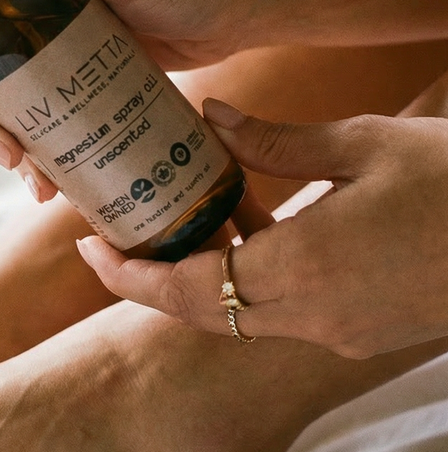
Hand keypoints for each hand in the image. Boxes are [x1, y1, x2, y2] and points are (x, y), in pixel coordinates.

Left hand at [77, 98, 447, 358]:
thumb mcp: (364, 145)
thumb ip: (277, 143)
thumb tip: (211, 119)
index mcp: (302, 271)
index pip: (185, 291)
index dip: (128, 275)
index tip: (87, 248)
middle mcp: (313, 316)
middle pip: (205, 311)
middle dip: (156, 277)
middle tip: (119, 236)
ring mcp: (341, 331)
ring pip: (244, 314)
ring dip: (209, 276)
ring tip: (187, 220)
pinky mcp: (364, 330)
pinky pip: (286, 312)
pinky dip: (256, 280)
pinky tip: (259, 230)